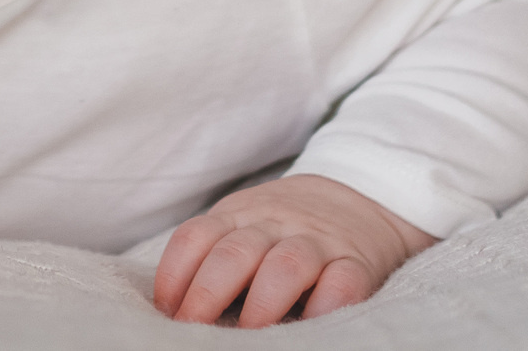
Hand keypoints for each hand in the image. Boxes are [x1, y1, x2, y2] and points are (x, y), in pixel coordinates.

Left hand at [154, 173, 433, 325]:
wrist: (359, 193)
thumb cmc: (284, 225)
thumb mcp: (244, 223)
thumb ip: (214, 254)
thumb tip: (173, 309)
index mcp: (238, 215)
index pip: (196, 237)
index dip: (175, 275)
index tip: (167, 312)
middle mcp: (274, 223)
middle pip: (235, 253)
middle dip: (208, 294)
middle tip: (195, 330)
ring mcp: (317, 241)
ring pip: (287, 265)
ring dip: (262, 304)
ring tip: (248, 334)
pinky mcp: (357, 261)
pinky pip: (344, 282)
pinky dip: (326, 306)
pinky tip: (310, 325)